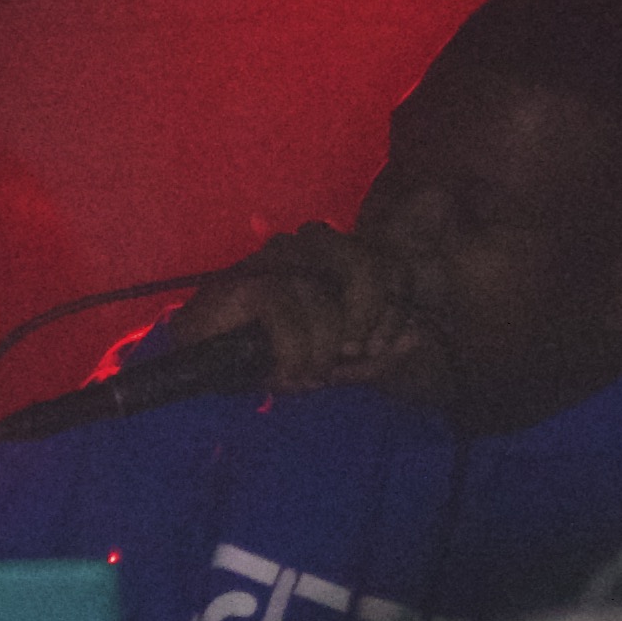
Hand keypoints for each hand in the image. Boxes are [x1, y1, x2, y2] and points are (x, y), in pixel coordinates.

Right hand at [167, 223, 432, 393]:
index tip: (381, 346)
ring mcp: (271, 259)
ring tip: (308, 373)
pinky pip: (281, 302)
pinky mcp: (241, 280)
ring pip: (320, 290)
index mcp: (334, 260)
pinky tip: (283, 372)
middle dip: (365, 316)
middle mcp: (306, 247)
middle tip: (350, 355)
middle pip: (364, 261)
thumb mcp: (336, 362)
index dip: (395, 305)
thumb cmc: (272, 360)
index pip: (387, 261)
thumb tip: (417, 336)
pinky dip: (290, 348)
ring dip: (320, 344)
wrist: (203, 370)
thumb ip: (376, 353)